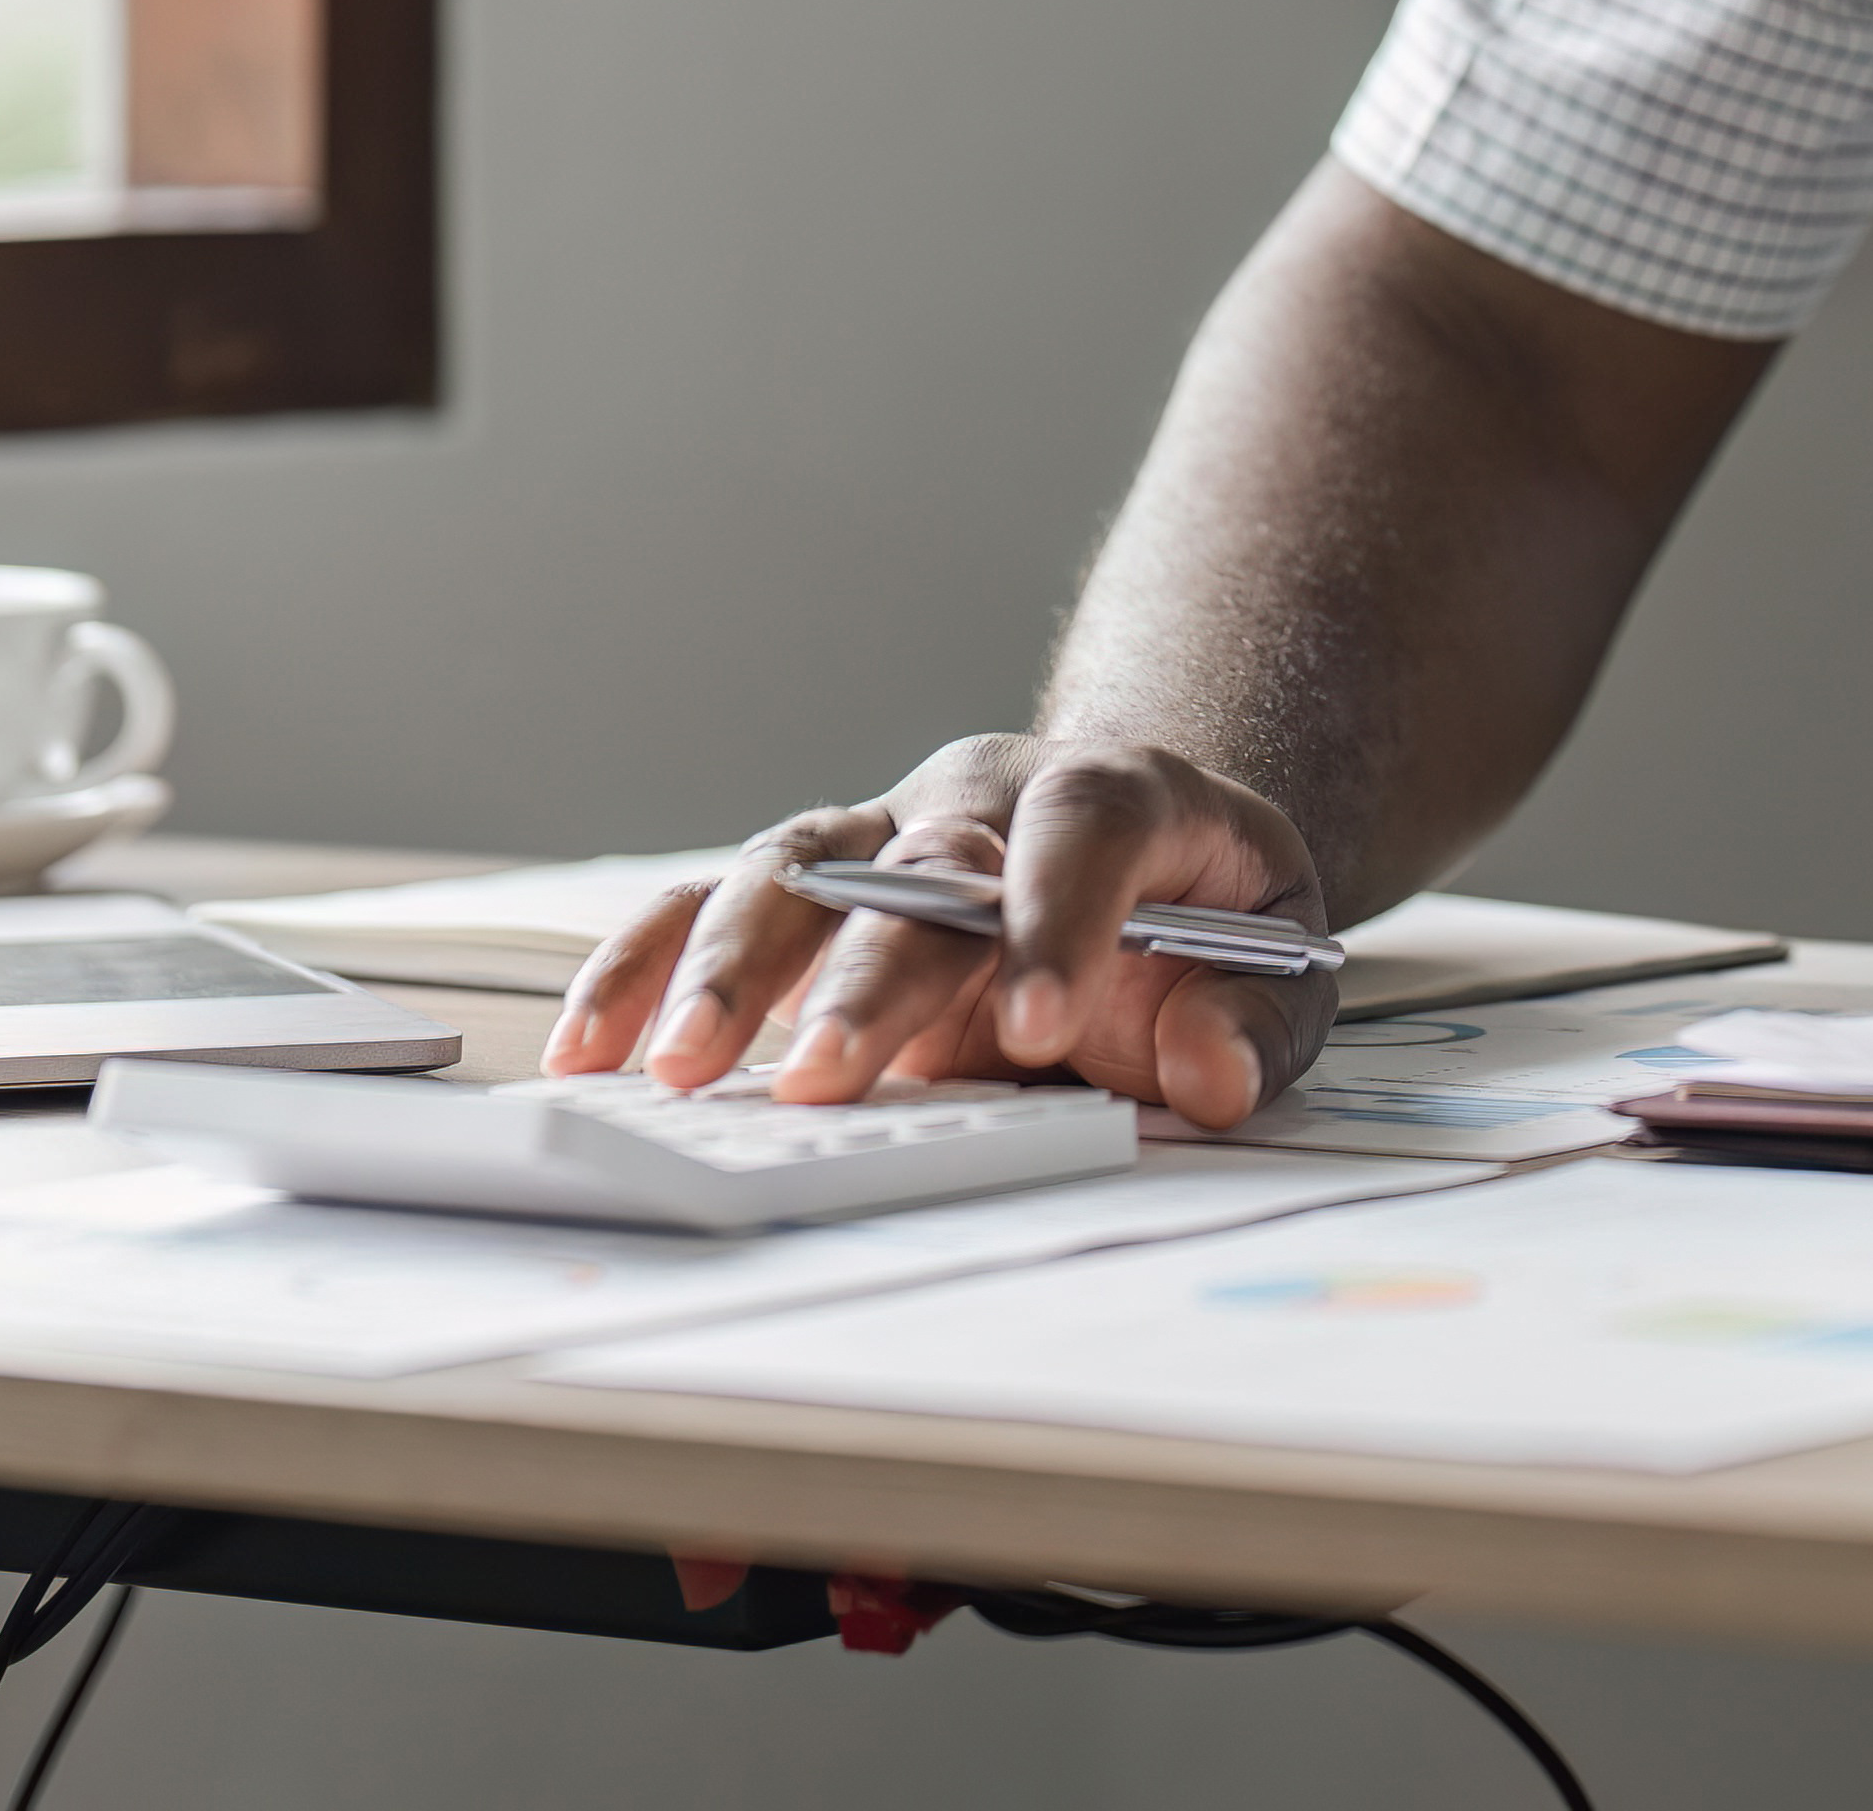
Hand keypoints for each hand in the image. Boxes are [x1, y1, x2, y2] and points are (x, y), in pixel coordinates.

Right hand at [548, 736, 1342, 1132]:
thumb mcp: (1278, 957)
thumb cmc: (1205, 915)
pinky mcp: (814, 884)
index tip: (1040, 1029)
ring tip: (680, 1068)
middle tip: (831, 1078)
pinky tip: (595, 1042)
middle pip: (919, 859)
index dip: (1057, 916)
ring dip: (732, 967)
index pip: (1084, 825)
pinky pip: (711, 904)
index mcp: (1117, 795)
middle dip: (871, 971)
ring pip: (796, 866)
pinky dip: (648, 967)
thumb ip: (1255, 1019)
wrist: (1143, 842)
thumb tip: (1211, 1069)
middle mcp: (983, 796)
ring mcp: (886, 832)